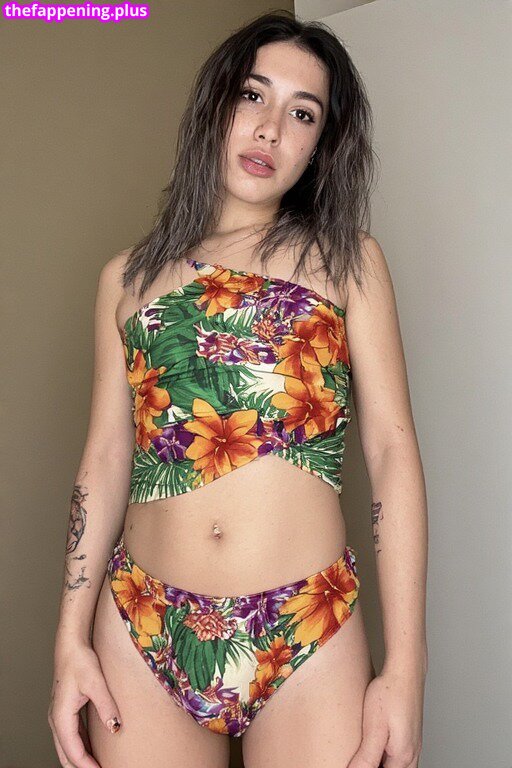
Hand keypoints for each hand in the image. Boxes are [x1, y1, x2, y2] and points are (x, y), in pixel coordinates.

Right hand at [48, 641, 121, 766]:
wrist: (71, 646)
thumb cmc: (80, 661)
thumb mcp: (96, 683)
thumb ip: (106, 707)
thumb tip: (116, 729)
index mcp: (61, 717)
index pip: (74, 752)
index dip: (88, 766)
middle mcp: (56, 720)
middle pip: (66, 755)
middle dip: (81, 767)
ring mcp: (59, 717)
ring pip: (67, 748)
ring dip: (81, 759)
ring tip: (99, 765)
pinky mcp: (65, 712)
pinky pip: (71, 737)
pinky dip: (80, 747)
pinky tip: (93, 750)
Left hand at [347, 668, 424, 767]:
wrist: (405, 669)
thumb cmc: (390, 693)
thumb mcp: (374, 728)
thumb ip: (366, 757)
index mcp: (403, 757)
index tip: (355, 764)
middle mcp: (412, 753)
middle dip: (378, 767)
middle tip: (360, 760)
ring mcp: (413, 743)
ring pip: (399, 766)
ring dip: (384, 763)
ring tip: (365, 756)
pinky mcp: (410, 733)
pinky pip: (401, 756)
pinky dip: (389, 758)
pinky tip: (377, 748)